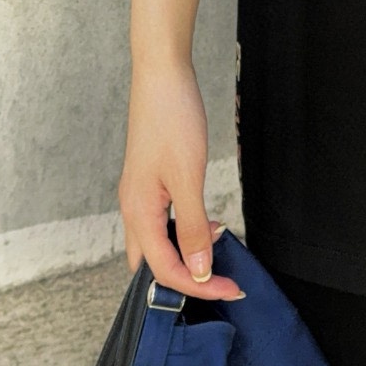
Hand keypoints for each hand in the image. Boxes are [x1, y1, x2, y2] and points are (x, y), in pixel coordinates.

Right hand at [118, 60, 244, 300]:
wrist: (162, 76)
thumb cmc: (173, 119)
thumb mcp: (189, 177)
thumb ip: (192, 226)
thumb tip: (199, 269)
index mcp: (138, 213)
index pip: (164, 270)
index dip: (198, 286)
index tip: (232, 289)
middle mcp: (133, 209)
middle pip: (153, 265)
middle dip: (186, 282)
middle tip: (224, 284)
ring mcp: (140, 196)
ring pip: (156, 246)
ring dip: (185, 258)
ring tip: (219, 256)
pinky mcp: (150, 183)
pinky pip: (162, 223)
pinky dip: (183, 233)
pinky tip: (207, 225)